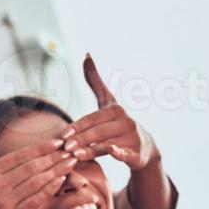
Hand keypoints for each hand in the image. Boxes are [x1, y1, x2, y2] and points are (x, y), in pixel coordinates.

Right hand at [0, 127, 75, 208]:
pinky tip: (61, 181)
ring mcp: (5, 201)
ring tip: (71, 162)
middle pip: (32, 166)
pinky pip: (34, 200)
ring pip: (36, 181)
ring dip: (56, 170)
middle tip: (71, 149)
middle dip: (54, 156)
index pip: (19, 156)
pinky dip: (49, 189)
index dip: (40, 148)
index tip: (57, 142)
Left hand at [63, 54, 157, 169]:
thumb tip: (86, 54)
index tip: (63, 134)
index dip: (77, 126)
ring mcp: (132, 138)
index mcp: (116, 110)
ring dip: (91, 150)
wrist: (144, 146)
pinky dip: (119, 152)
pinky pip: (124, 153)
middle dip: (81, 139)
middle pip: (98, 131)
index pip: (92, 118)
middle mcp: (126, 122)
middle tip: (65, 147)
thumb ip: (95, 80)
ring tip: (75, 155)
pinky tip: (111, 153)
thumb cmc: (119, 123)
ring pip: (107, 144)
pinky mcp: (136, 153)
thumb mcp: (108, 101)